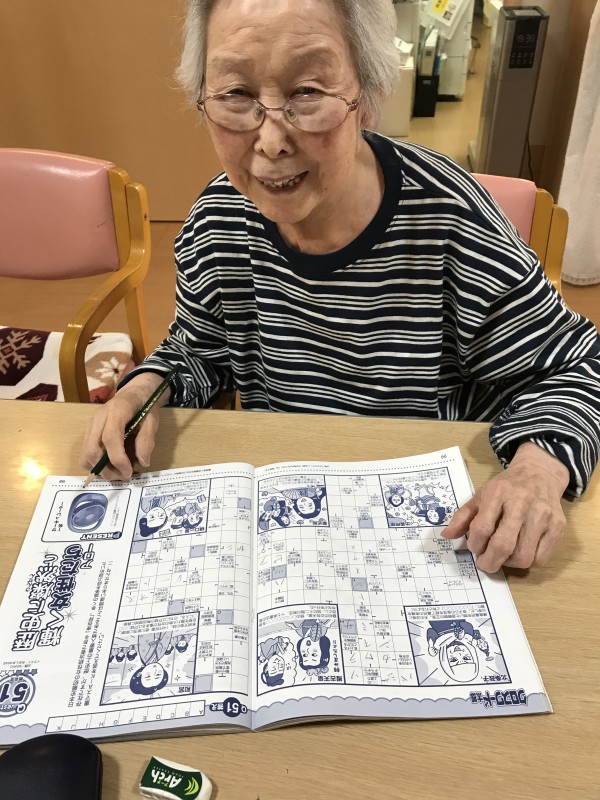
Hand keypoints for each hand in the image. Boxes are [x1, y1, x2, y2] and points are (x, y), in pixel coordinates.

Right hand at [80, 373, 168, 480]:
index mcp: (117, 410)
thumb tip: (143, 462)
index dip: (118, 459)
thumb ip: (147, 439)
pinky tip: (110, 465)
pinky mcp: (88, 431)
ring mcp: (91, 424)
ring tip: (118, 473)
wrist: (133, 393)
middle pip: (92, 449)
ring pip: (85, 454)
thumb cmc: (144, 406)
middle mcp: (99, 417)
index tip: (129, 472)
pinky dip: (95, 465)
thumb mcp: (152, 420)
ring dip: (99, 470)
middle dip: (106, 470)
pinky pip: (85, 453)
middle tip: (124, 476)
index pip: (110, 437)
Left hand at [442, 442, 568, 572]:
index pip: (482, 528)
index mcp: (498, 493)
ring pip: (524, 556)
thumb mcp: (481, 495)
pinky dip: (527, 562)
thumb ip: (463, 516)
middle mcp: (522, 503)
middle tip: (485, 563)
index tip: (474, 547)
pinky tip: (520, 553)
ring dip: (509, 564)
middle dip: (489, 562)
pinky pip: (541, 558)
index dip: (475, 544)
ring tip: (503, 556)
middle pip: (503, 545)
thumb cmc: (506, 487)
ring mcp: (543, 515)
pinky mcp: (558, 526)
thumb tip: (446, 535)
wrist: (539, 473)